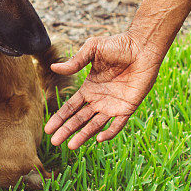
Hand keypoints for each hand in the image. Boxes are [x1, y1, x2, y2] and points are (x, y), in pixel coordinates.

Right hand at [44, 32, 162, 148]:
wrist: (142, 47)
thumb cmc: (118, 45)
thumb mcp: (92, 50)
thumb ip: (75, 61)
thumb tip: (54, 67)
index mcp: (89, 88)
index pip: (71, 107)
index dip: (59, 118)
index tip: (48, 129)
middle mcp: (99, 99)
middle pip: (79, 119)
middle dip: (67, 130)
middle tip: (54, 142)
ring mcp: (113, 105)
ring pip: (95, 125)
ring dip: (83, 135)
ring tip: (72, 146)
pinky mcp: (128, 107)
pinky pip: (117, 124)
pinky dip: (109, 133)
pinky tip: (99, 139)